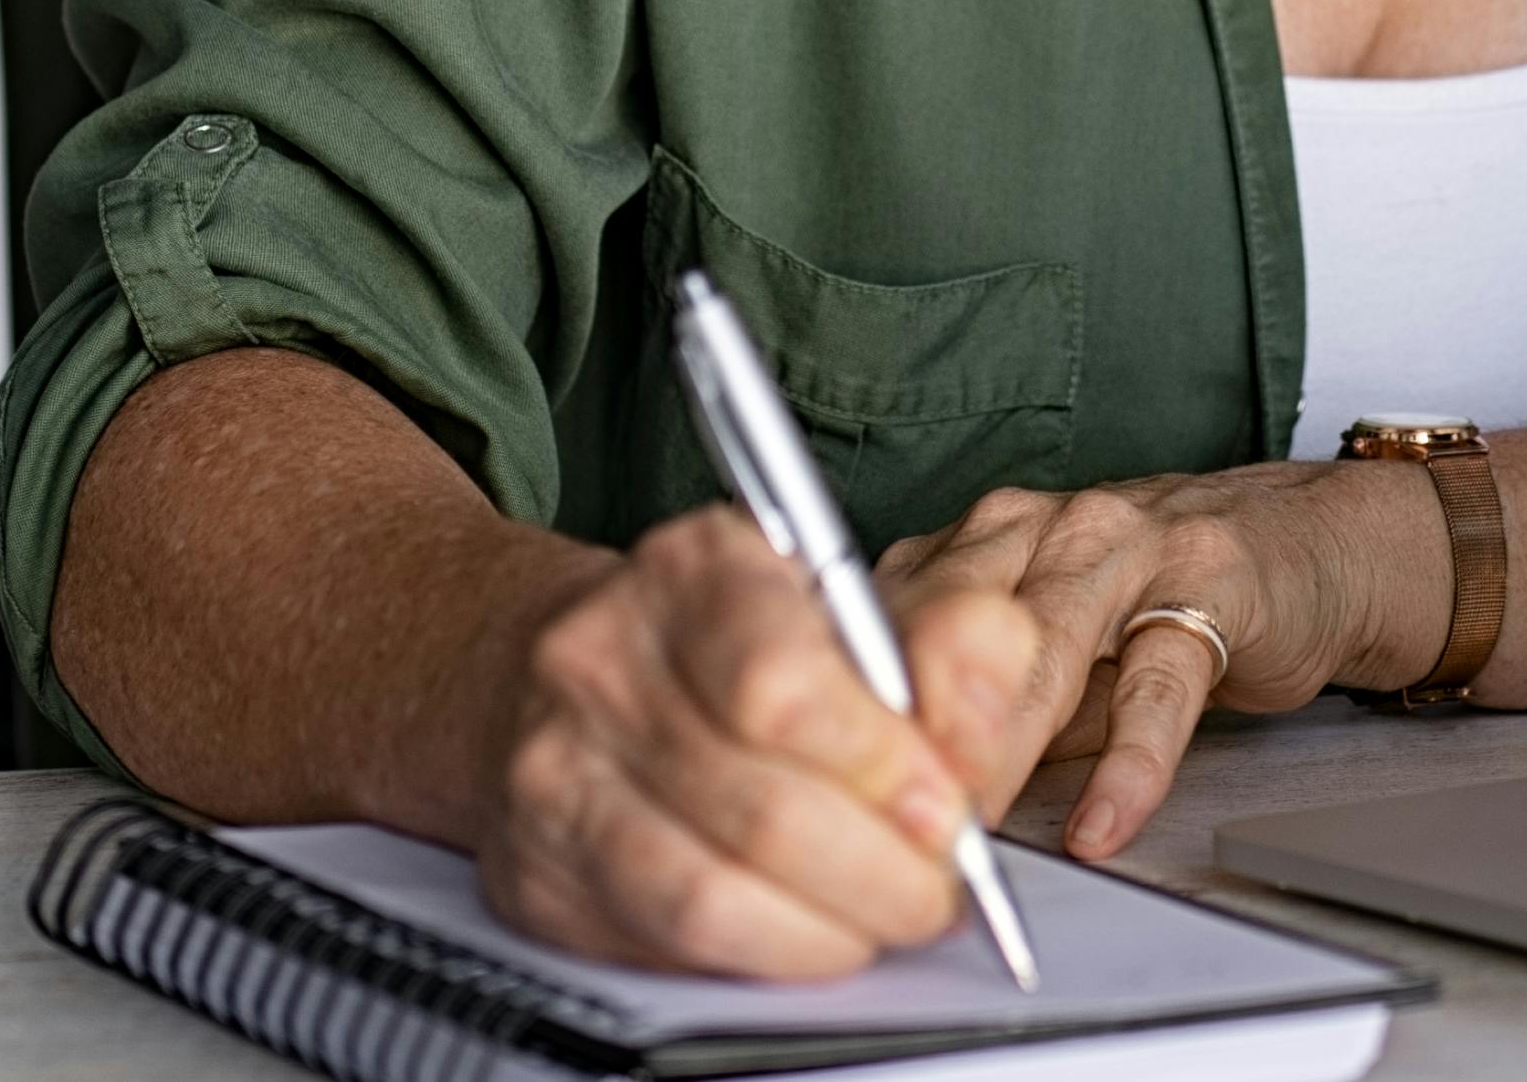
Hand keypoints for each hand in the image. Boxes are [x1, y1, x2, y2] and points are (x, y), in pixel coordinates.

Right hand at [466, 503, 1040, 979]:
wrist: (558, 669)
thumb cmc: (724, 639)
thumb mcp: (845, 602)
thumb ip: (946, 648)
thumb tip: (986, 731)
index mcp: (692, 570)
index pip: (780, 685)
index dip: (883, 768)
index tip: (947, 809)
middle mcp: (601, 662)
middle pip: (760, 810)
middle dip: (882, 874)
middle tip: (936, 887)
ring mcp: (556, 773)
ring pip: (711, 896)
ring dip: (830, 931)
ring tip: (882, 915)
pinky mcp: (539, 873)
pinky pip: (668, 946)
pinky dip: (764, 956)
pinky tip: (807, 932)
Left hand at [884, 459, 1441, 859]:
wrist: (1302, 544)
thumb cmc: (1159, 604)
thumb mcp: (1048, 653)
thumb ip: (975, 708)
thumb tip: (890, 801)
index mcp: (982, 540)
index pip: (891, 620)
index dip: (856, 712)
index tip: (832, 796)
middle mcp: (1043, 528)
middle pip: (951, 626)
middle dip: (915, 733)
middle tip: (891, 826)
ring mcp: (1128, 548)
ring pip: (1042, 645)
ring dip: (1000, 744)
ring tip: (975, 828)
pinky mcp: (1211, 587)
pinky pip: (1158, 684)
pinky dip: (1129, 764)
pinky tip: (1104, 821)